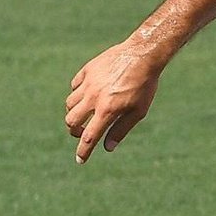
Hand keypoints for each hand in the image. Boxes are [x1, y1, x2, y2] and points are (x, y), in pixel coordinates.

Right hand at [65, 41, 161, 163]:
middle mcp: (94, 97)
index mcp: (107, 110)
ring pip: (70, 104)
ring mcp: (89, 83)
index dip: (83, 151)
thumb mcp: (139, 111)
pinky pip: (74, 85)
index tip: (80, 160)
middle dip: (75, 131)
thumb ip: (121, 129)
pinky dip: (77, 93)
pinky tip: (87, 94)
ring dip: (75, 112)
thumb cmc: (145, 85)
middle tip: (83, 132)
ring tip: (86, 113)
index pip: (89, 137)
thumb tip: (107, 147)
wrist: (144, 55)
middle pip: (71, 121)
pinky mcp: (87, 70)